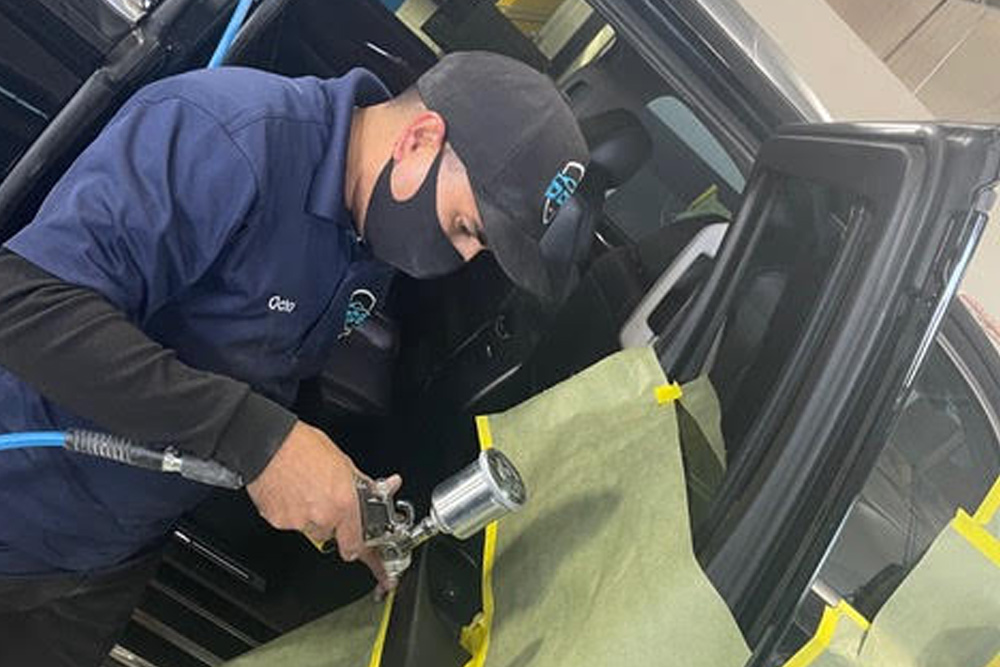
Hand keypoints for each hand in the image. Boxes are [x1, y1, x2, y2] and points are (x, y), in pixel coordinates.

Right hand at [246, 421, 398, 588]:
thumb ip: (362, 484)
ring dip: (312, 516)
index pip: (360, 542)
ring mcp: (299, 522)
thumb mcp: (343, 462)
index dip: (369, 556)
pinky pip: (291, 523)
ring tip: (305, 489)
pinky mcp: (278, 522)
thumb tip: (381, 489)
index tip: (380, 572)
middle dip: (334, 522)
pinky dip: (291, 512)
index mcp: (345, 502)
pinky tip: (290, 492)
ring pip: (312, 529)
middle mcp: (324, 516)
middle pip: (334, 535)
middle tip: (327, 500)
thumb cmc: (303, 447)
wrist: (268, 444)